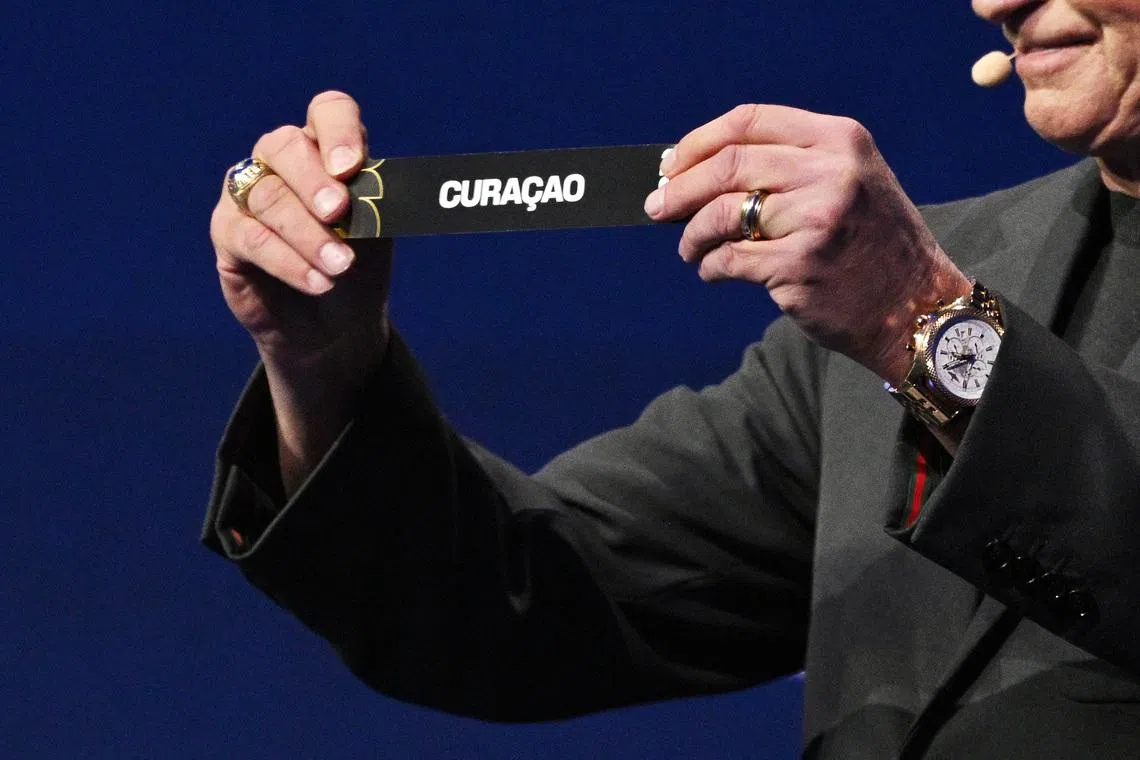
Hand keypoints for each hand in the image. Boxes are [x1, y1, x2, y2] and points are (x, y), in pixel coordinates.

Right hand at [210, 90, 391, 371]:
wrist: (334, 324)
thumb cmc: (359, 266)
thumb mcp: (377, 232)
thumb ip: (371, 201)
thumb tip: (370, 184)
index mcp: (325, 147)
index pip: (328, 112)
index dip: (338, 131)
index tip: (351, 166)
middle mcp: (281, 160)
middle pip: (285, 147)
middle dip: (313, 180)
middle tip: (338, 212)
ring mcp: (248, 193)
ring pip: (269, 198)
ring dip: (309, 235)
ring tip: (341, 266)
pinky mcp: (228, 233)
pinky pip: (252, 239)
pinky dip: (288, 262)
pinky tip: (318, 281)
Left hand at [644, 104, 970, 383]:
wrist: (918, 308)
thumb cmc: (871, 245)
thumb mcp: (849, 181)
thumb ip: (787, 166)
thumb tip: (695, 171)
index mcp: (840, 140)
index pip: (750, 121)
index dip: (699, 142)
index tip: (671, 164)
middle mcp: (831, 172)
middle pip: (728, 164)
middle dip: (680, 188)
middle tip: (657, 208)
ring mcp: (817, 219)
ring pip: (721, 213)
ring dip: (692, 235)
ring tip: (690, 250)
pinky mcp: (800, 266)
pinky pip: (729, 259)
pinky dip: (711, 267)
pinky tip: (714, 272)